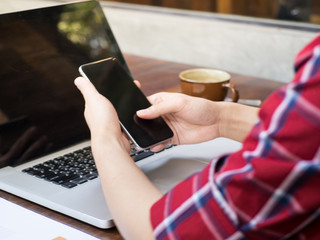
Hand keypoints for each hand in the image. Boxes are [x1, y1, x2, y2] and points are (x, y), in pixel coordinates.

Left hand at [74, 77, 129, 151]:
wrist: (113, 142)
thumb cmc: (103, 122)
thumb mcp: (94, 99)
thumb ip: (87, 88)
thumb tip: (79, 79)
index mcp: (92, 106)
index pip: (98, 94)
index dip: (106, 86)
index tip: (116, 81)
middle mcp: (99, 115)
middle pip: (110, 101)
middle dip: (119, 96)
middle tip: (129, 90)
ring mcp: (109, 123)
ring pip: (119, 110)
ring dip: (125, 106)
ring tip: (133, 100)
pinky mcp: (119, 130)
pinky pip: (125, 120)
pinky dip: (129, 117)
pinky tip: (133, 114)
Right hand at [137, 92, 258, 150]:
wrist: (217, 122)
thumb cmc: (201, 107)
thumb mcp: (179, 103)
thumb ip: (159, 109)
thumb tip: (141, 112)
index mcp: (161, 101)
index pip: (143, 105)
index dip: (135, 110)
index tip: (127, 115)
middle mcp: (162, 114)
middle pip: (144, 121)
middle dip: (138, 126)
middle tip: (130, 132)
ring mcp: (166, 126)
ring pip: (150, 132)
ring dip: (145, 136)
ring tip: (140, 141)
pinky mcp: (172, 138)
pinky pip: (160, 142)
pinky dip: (155, 145)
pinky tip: (154, 146)